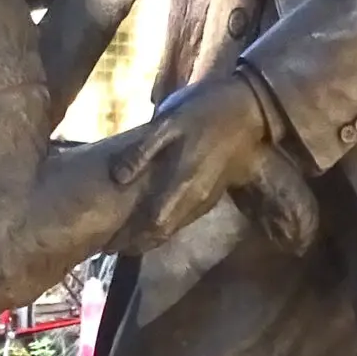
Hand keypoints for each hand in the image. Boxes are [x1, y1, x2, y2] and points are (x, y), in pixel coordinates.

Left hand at [111, 75, 276, 253]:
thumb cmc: (204, 111)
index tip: (108, 245)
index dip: (131, 237)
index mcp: (184, 181)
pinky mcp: (212, 193)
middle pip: (164, 233)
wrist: (248, 108)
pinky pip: (185, 219)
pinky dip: (166, 225)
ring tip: (125, 239)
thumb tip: (117, 178)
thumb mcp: (169, 122)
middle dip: (137, 243)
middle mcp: (197, 198)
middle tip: (111, 247)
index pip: (155, 224)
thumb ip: (143, 150)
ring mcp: (207, 198)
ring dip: (151, 238)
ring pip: (176, 228)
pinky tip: (151, 220)